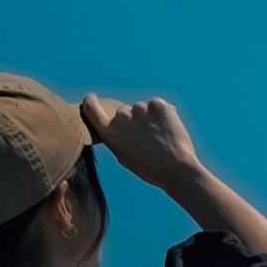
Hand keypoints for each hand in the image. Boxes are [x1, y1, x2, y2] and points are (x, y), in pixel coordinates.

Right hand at [78, 92, 205, 192]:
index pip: (92, 109)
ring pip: (143, 109)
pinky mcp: (157, 104)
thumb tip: (120, 127)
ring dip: (151, 118)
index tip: (92, 97)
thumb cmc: (151, 168)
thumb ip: (118, 137)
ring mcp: (139, 108)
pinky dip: (164, 115)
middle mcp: (120, 117)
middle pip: (125, 112)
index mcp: (109, 132)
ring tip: (161, 138)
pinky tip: (169, 131)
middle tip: (149, 139)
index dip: (91, 101)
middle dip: (135, 121)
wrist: (176, 168)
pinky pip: (158, 107)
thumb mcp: (125, 156)